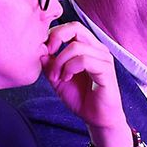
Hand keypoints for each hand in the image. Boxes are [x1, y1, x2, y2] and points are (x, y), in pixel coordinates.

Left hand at [42, 22, 131, 146]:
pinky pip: (84, 60)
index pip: (70, 27)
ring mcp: (103, 58)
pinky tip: (66, 78)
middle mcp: (97, 49)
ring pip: (76, 46)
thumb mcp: (58, 79)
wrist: (97, 118)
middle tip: (48, 53)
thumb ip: (50, 64)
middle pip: (75, 28)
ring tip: (56, 76)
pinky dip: (70, 68)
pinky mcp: (106, 71)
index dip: (54, 34)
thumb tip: (40, 51)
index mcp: (88, 47)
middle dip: (56, 38)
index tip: (44, 51)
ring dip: (60, 61)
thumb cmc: (81, 98)